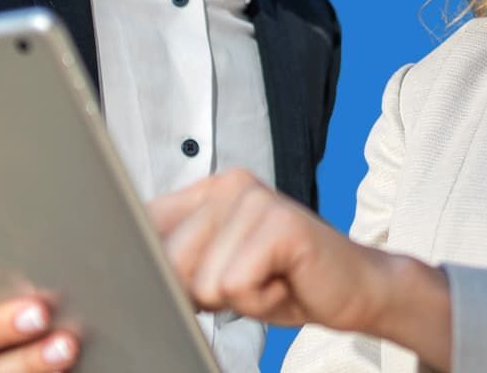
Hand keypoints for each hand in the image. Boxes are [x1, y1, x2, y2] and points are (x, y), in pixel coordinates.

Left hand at [151, 169, 398, 329]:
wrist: (356, 287)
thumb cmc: (284, 282)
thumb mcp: (219, 273)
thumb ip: (179, 263)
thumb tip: (130, 274)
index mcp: (208, 190)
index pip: (144, 223)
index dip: (145, 262)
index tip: (158, 278)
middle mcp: (228, 184)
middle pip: (168, 260)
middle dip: (203, 291)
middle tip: (248, 281)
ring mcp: (255, 198)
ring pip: (204, 280)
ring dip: (236, 299)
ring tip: (268, 280)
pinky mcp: (279, 221)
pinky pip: (236, 286)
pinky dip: (260, 302)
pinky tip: (283, 283)